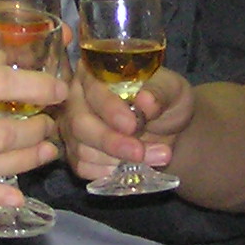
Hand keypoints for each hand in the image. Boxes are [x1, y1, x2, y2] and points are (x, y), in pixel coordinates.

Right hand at [57, 68, 188, 181]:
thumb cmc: (164, 99)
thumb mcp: (172, 89)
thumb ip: (160, 92)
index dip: (110, 109)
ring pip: (82, 150)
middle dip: (111, 142)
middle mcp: (76, 98)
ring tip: (155, 156)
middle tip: (140, 153)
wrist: (167, 126)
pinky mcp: (76, 152)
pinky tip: (131, 167)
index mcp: (95, 72)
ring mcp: (73, 127)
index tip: (133, 125)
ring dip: (119, 160)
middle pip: (80, 123)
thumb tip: (146, 101)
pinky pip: (83, 167)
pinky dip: (108, 172)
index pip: (93, 89)